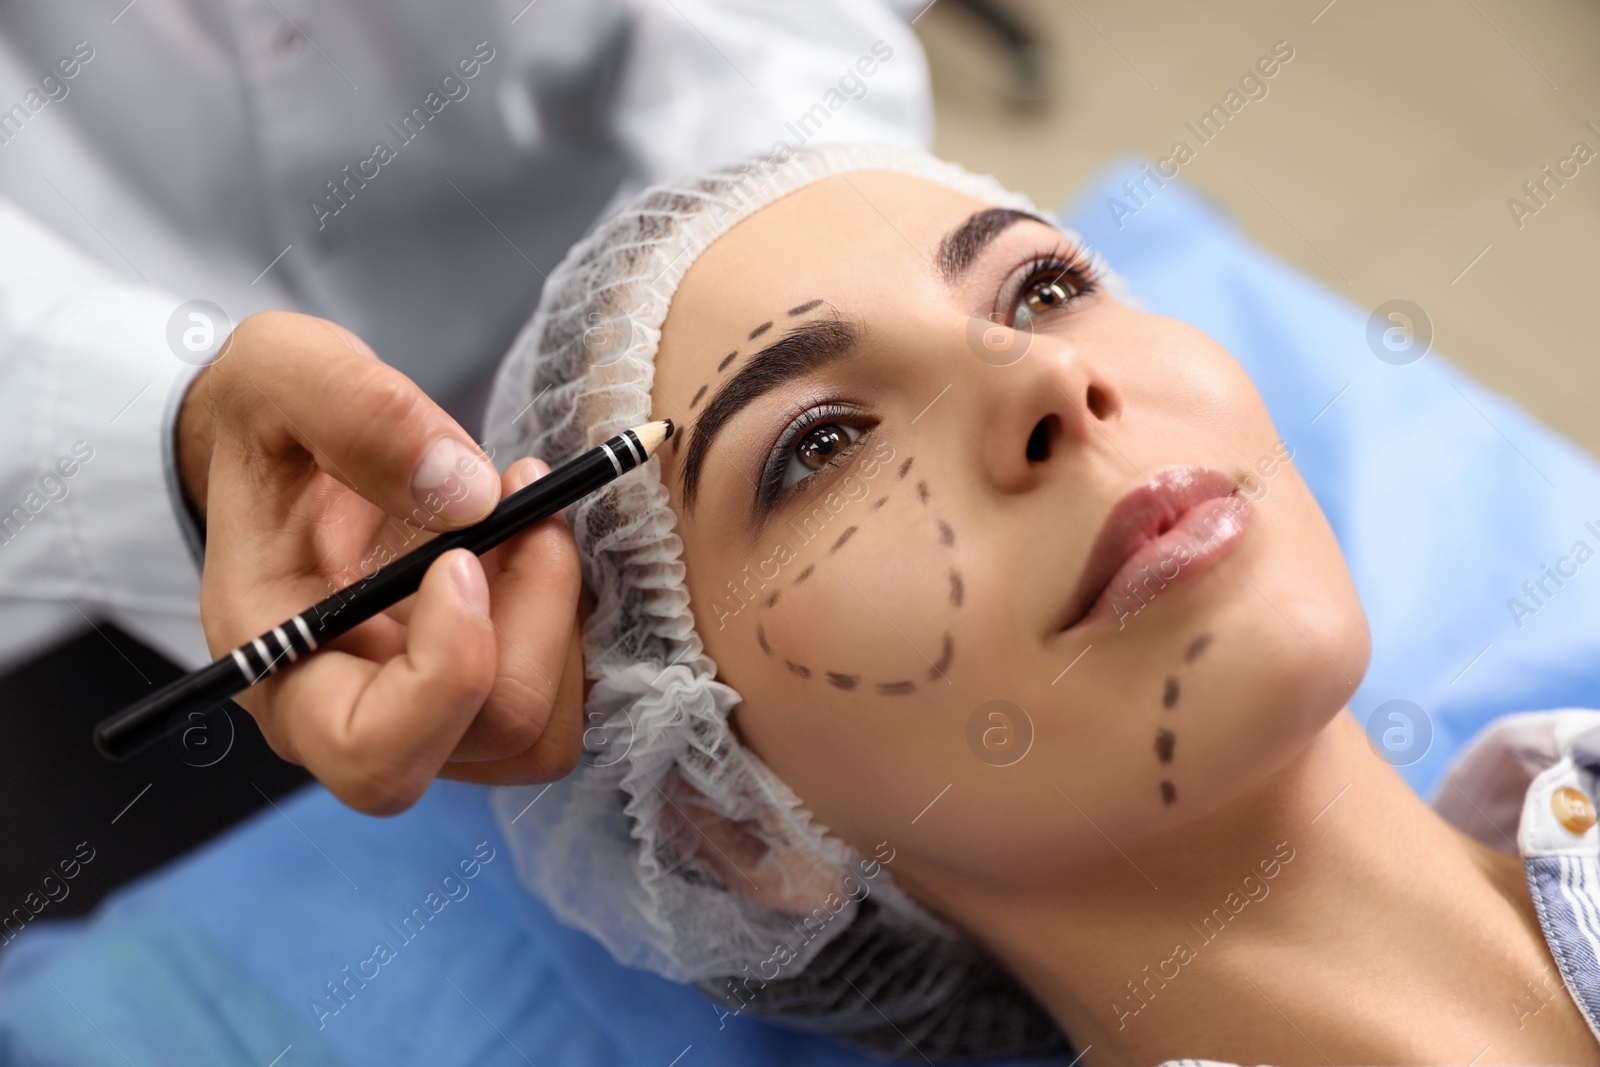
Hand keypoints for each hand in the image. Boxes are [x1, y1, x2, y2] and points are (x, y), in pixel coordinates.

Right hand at [180, 310, 586, 814]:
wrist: (286, 440)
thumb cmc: (268, 420)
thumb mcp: (281, 371)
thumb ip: (359, 415)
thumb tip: (470, 495)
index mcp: (280, 665)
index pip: (375, 756)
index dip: (449, 674)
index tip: (463, 556)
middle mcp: (351, 710)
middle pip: (489, 736)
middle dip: (534, 615)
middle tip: (523, 497)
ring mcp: (423, 709)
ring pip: (542, 725)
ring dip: (557, 613)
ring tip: (526, 511)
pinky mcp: (477, 684)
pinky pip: (558, 687)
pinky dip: (564, 611)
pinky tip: (530, 534)